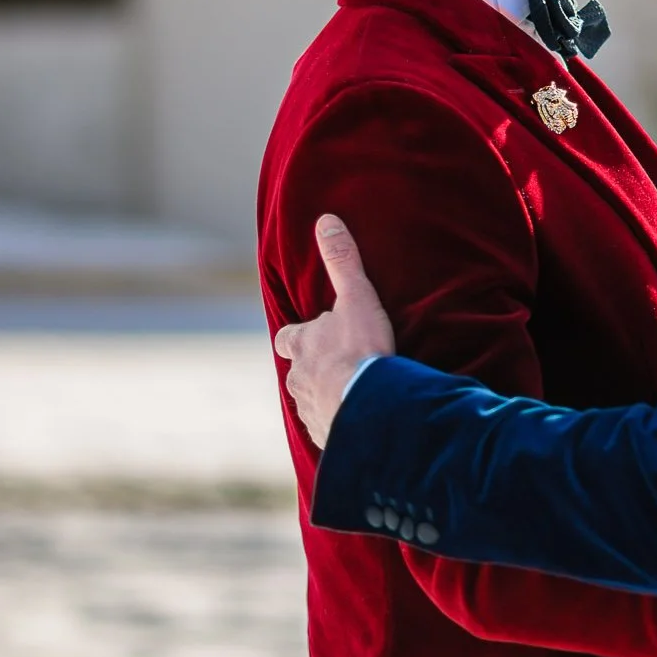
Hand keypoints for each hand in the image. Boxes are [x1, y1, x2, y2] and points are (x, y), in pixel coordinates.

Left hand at [273, 216, 394, 447]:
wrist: (369, 408)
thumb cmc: (360, 350)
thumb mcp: (356, 298)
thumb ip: (342, 261)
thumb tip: (326, 220)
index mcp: (300, 346)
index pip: (287, 338)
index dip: (298, 335)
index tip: (311, 334)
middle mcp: (297, 380)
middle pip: (298, 372)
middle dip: (313, 369)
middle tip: (339, 366)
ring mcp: (310, 410)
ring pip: (311, 401)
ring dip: (327, 397)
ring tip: (352, 395)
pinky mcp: (327, 436)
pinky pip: (330, 428)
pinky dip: (340, 423)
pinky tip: (358, 420)